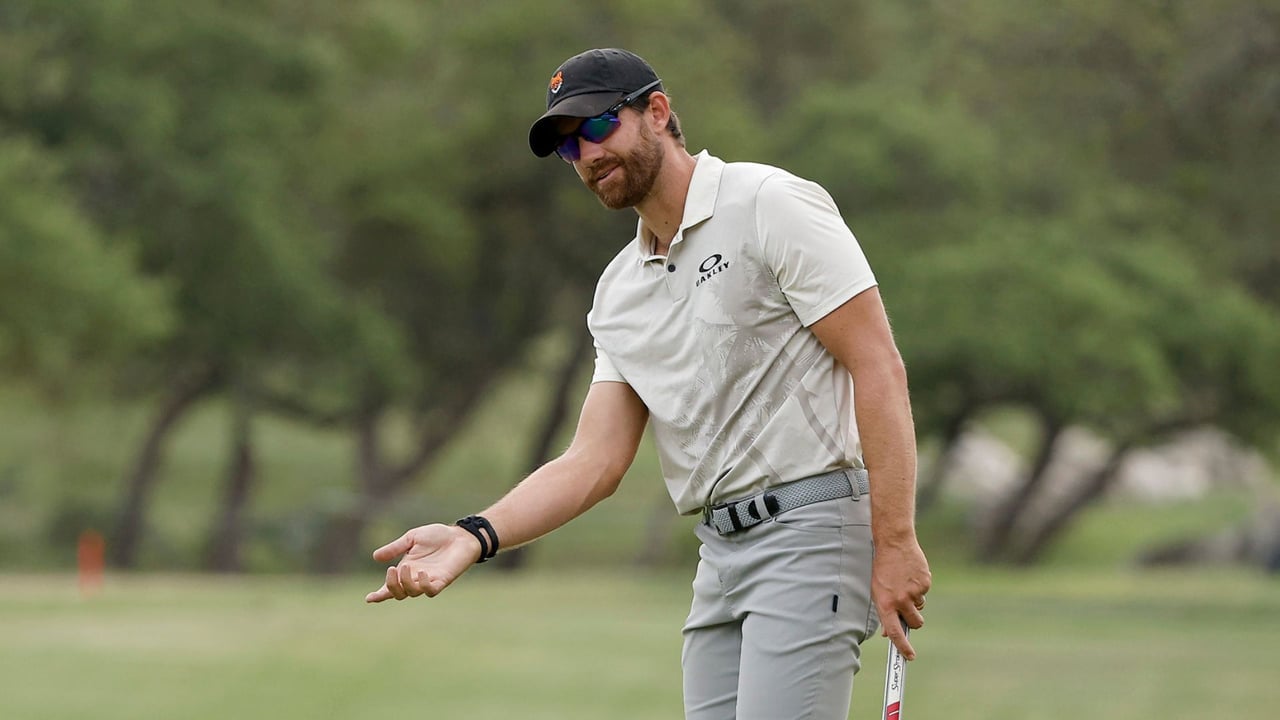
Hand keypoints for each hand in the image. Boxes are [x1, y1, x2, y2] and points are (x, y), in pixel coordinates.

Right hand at [364, 523, 481, 602]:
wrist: (459, 535)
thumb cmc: (437, 536)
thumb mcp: (412, 538)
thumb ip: (395, 548)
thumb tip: (375, 556)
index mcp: (406, 569)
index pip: (390, 587)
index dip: (380, 595)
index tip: (369, 598)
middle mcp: (415, 578)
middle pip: (399, 593)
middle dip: (391, 586)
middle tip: (391, 569)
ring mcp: (429, 581)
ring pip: (412, 593)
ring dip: (405, 583)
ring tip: (406, 566)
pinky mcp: (442, 581)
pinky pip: (431, 591)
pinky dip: (423, 586)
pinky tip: (423, 573)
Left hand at [871, 539, 930, 659]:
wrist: (894, 544)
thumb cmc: (882, 569)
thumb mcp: (877, 591)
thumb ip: (884, 612)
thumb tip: (888, 633)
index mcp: (885, 604)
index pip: (895, 632)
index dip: (903, 647)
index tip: (909, 657)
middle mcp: (900, 600)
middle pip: (915, 623)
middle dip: (914, 620)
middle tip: (908, 608)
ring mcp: (914, 592)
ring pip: (920, 607)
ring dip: (915, 601)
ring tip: (905, 583)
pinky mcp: (925, 583)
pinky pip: (924, 593)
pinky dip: (919, 588)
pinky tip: (910, 575)